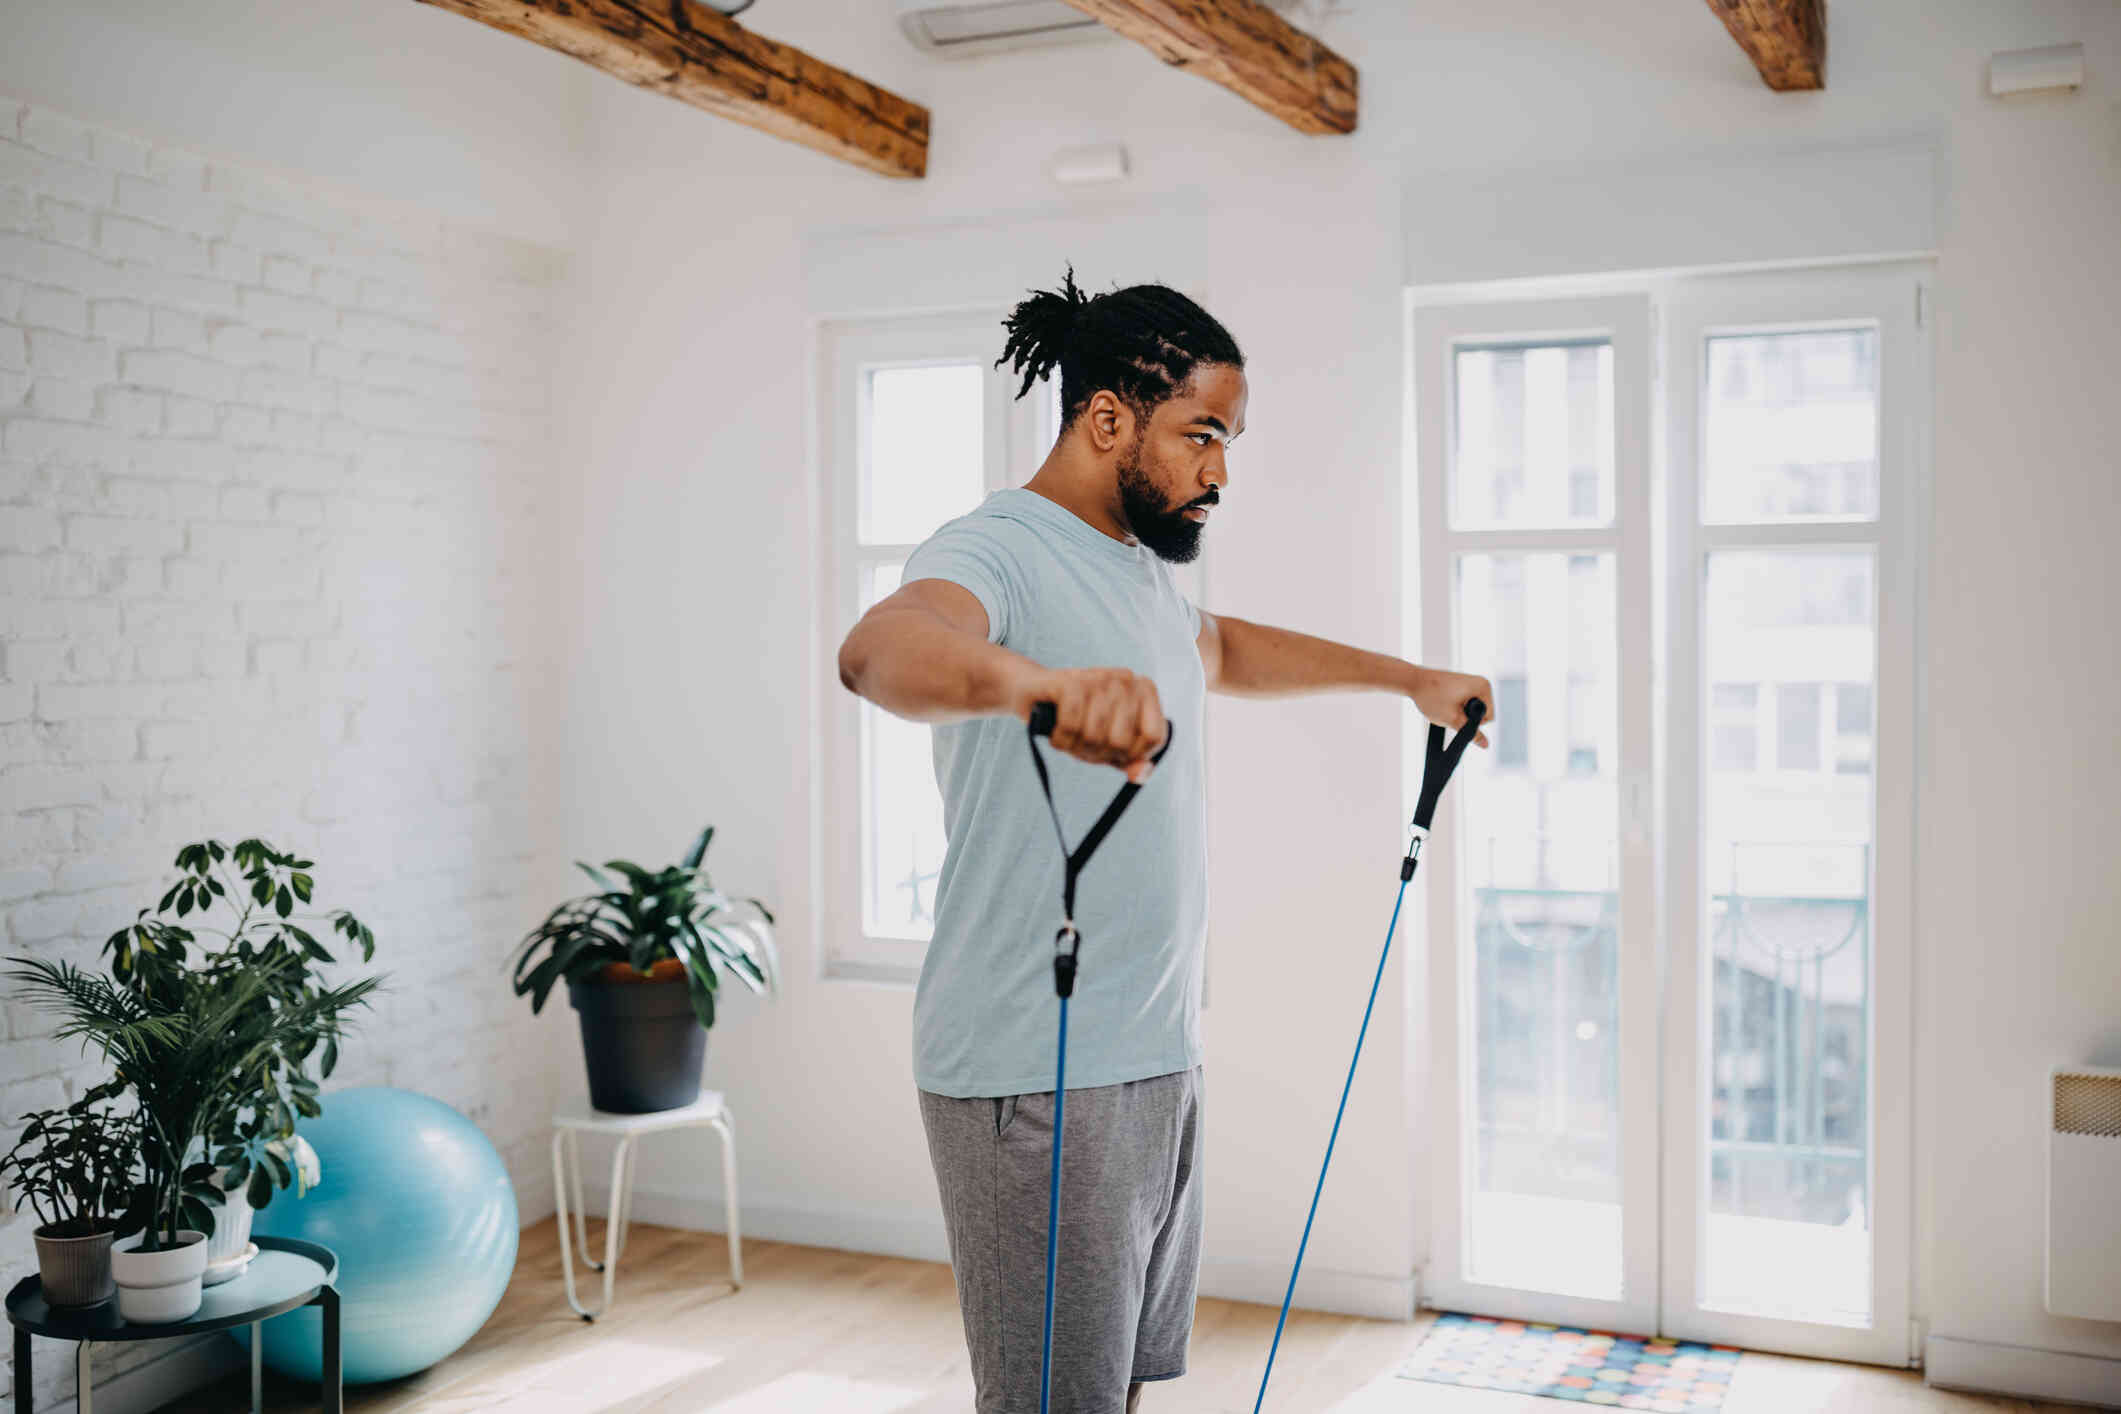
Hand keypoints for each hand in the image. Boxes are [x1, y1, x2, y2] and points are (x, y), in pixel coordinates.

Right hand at [1012, 665, 1168, 782]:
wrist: (1033, 694)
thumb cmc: (1077, 719)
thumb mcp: (1108, 744)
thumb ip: (1129, 760)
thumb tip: (1140, 774)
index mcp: (1144, 691)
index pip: (1154, 737)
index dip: (1133, 755)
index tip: (1115, 753)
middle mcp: (1126, 680)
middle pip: (1120, 741)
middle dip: (1096, 753)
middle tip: (1083, 743)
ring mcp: (1099, 677)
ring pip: (1095, 734)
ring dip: (1074, 746)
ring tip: (1067, 736)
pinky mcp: (1071, 681)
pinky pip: (1071, 724)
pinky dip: (1060, 737)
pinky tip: (1055, 731)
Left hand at [1410, 667, 1493, 748]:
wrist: (1414, 681)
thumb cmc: (1431, 696)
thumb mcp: (1452, 719)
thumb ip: (1471, 733)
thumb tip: (1486, 745)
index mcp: (1483, 686)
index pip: (1489, 717)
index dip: (1472, 722)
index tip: (1456, 714)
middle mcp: (1482, 682)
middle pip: (1482, 714)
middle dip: (1466, 717)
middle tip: (1449, 710)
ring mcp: (1473, 683)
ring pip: (1473, 710)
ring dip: (1460, 713)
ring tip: (1446, 706)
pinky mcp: (1465, 685)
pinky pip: (1467, 704)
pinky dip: (1457, 707)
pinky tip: (1445, 703)